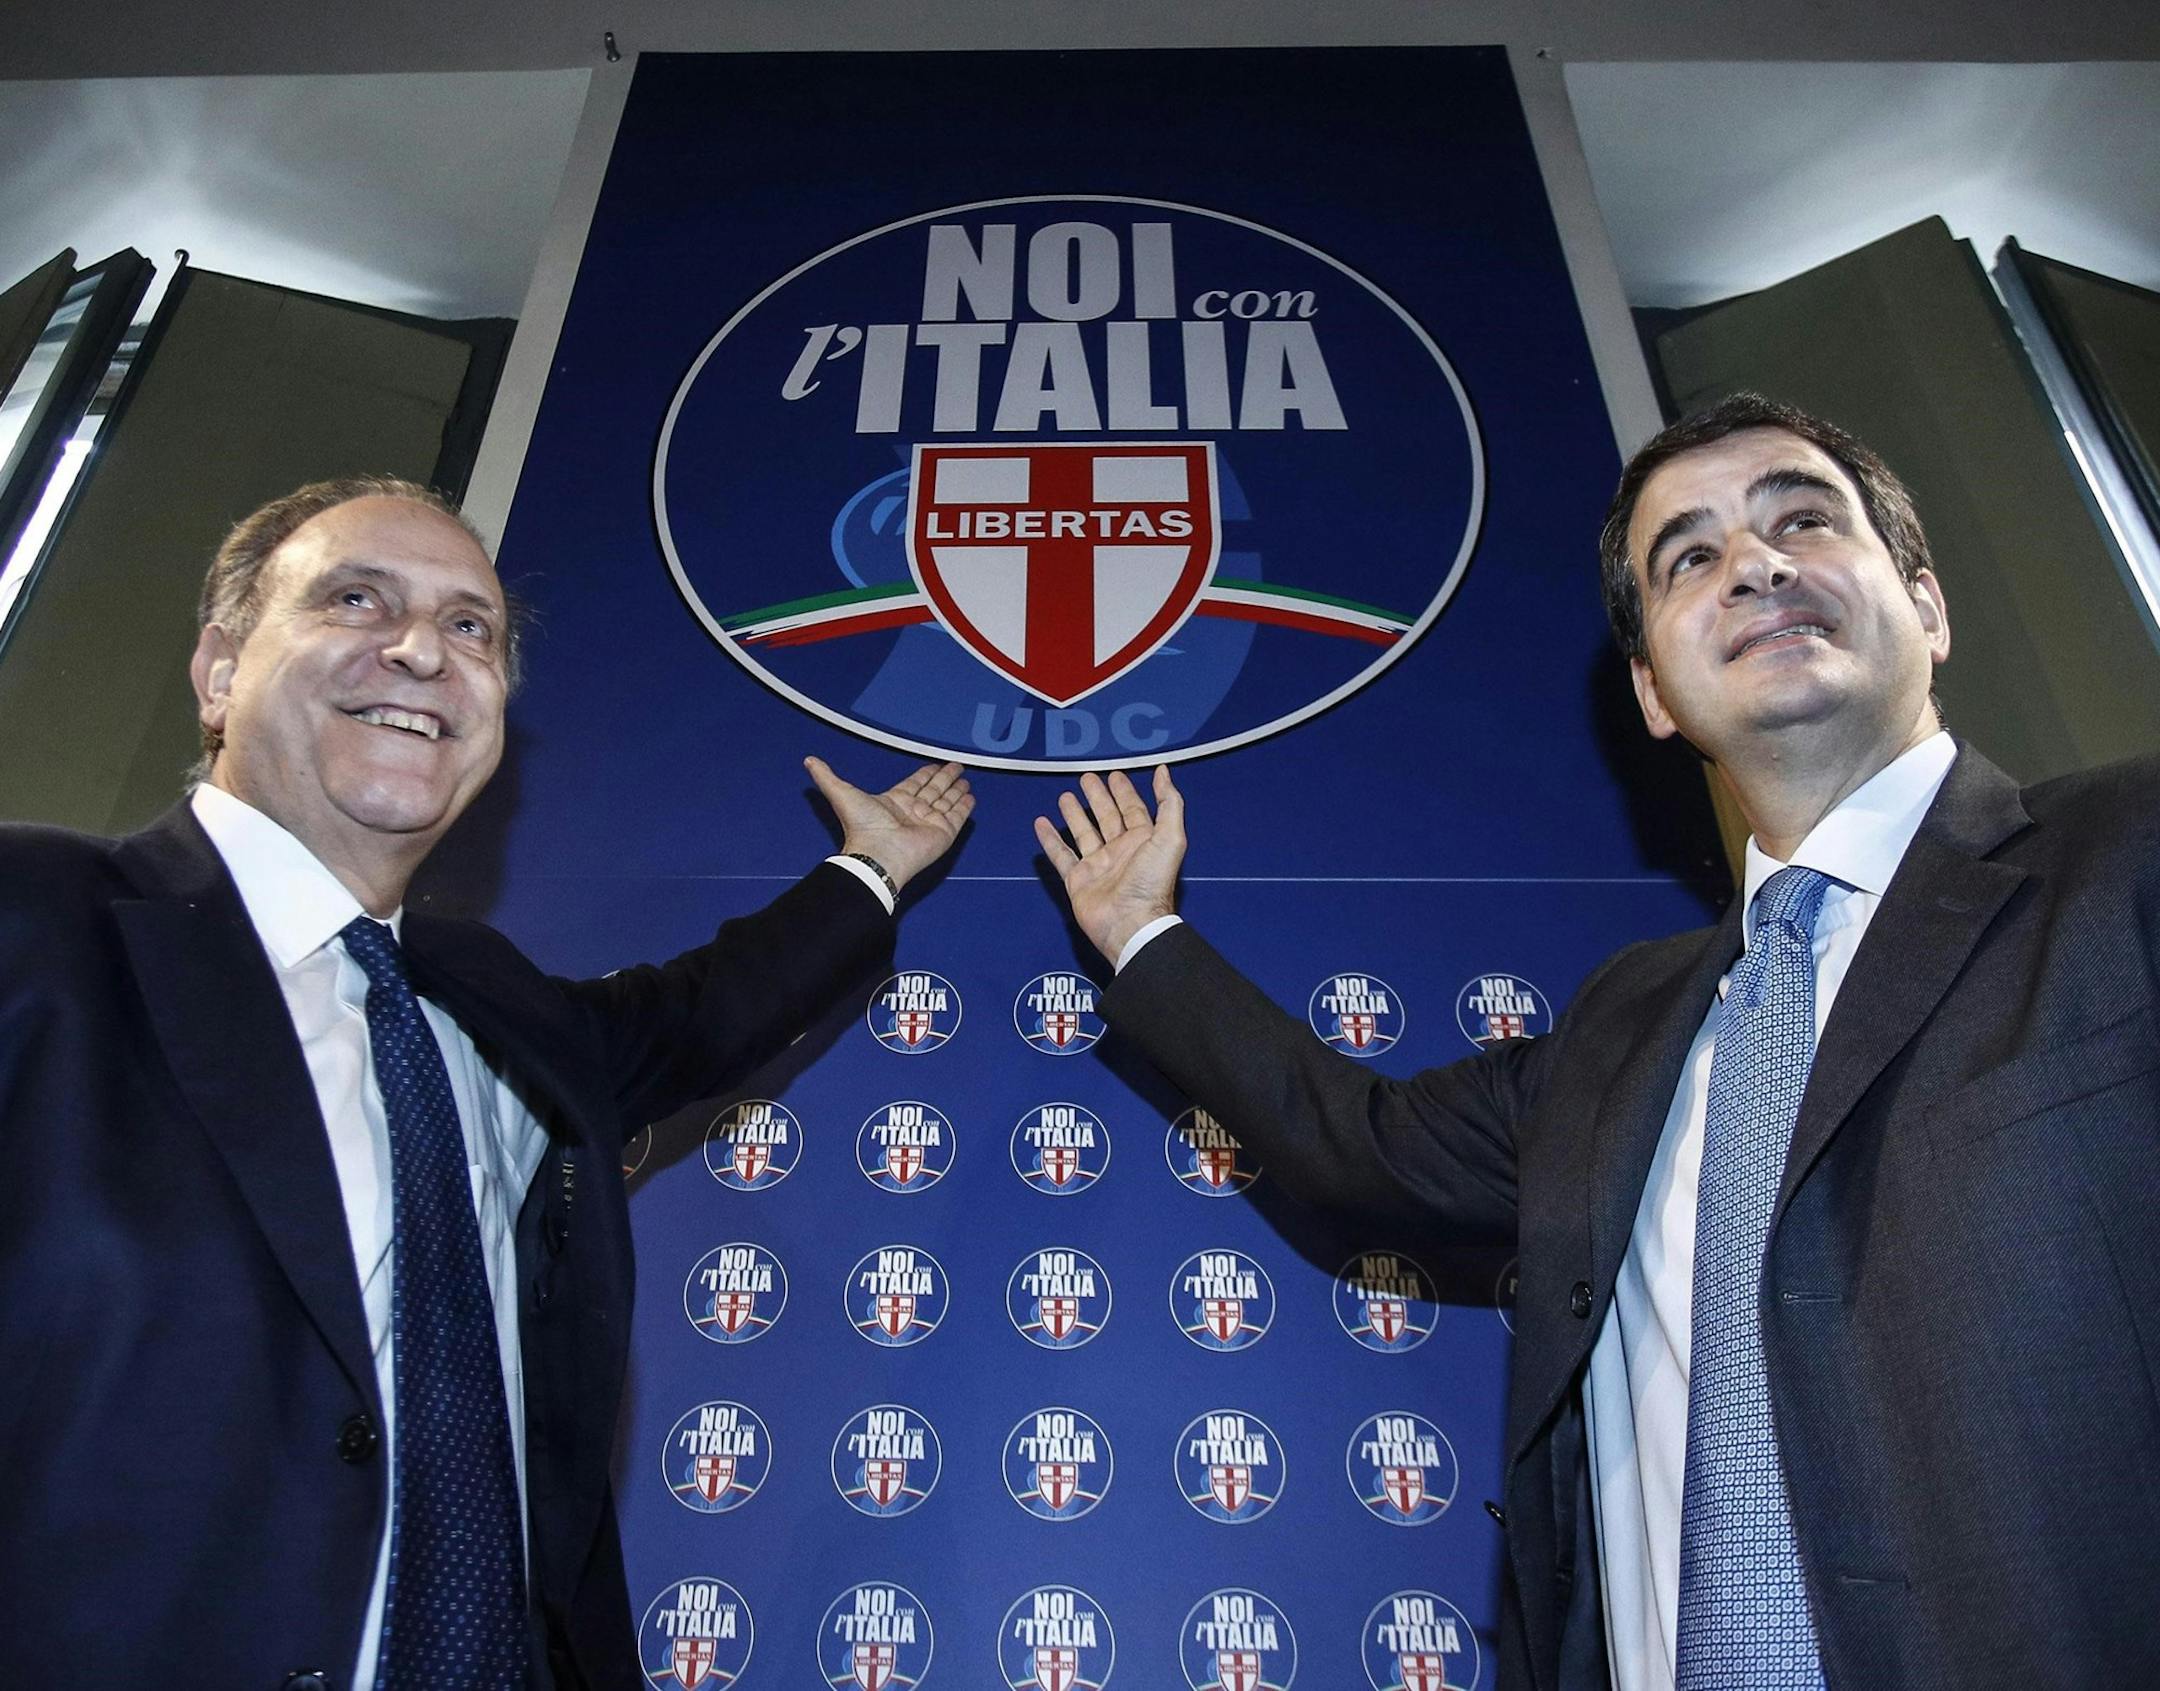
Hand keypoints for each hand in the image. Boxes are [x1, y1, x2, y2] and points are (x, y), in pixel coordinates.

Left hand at [806, 758, 973, 894]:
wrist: (878, 856)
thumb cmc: (862, 827)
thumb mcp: (841, 794)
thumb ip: (827, 777)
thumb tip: (809, 760)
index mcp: (894, 801)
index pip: (914, 784)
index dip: (924, 774)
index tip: (935, 765)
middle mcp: (914, 811)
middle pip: (933, 790)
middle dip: (944, 778)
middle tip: (956, 766)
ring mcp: (930, 822)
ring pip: (946, 802)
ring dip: (956, 790)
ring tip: (966, 779)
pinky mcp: (944, 833)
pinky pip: (957, 817)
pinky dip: (964, 806)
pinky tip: (970, 796)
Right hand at [1033, 767, 1186, 963]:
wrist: (1130, 923)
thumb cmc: (1151, 882)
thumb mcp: (1170, 837)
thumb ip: (1169, 803)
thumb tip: (1164, 772)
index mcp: (1142, 840)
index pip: (1133, 809)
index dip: (1124, 792)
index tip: (1114, 775)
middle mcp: (1120, 851)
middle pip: (1106, 817)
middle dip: (1098, 797)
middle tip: (1087, 778)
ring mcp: (1098, 865)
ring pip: (1083, 833)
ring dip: (1074, 814)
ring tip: (1065, 796)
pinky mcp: (1077, 880)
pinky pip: (1061, 855)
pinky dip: (1050, 839)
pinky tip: (1041, 823)